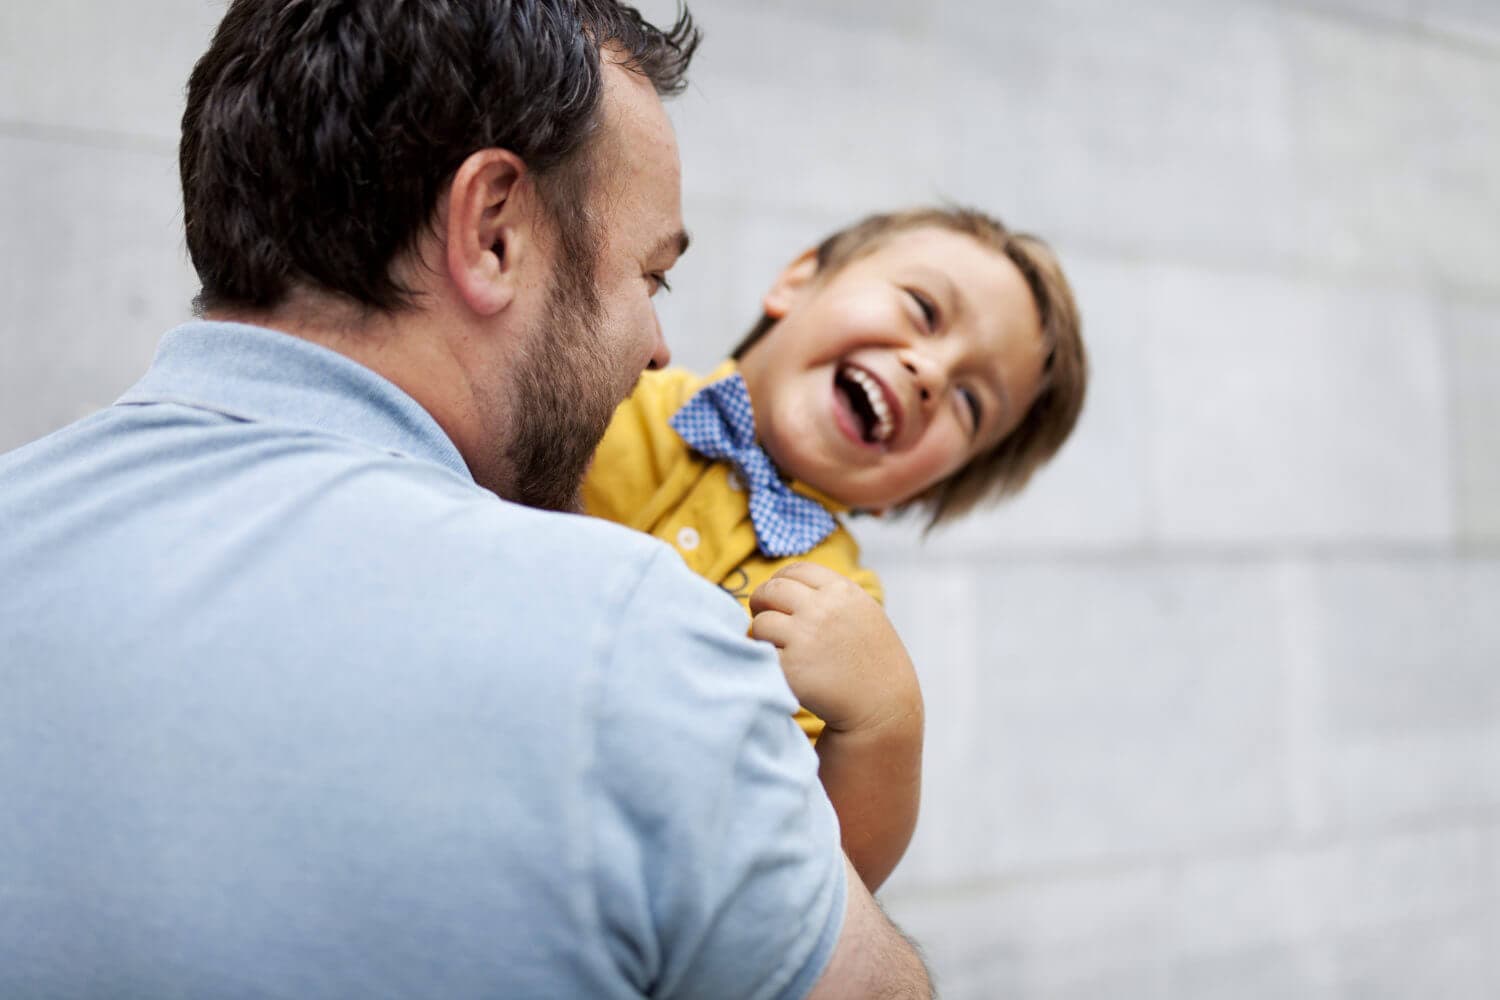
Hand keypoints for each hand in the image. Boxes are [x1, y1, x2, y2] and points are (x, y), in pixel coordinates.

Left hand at [749, 562, 920, 735]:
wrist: (884, 708)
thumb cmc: (873, 663)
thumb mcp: (863, 613)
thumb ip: (831, 595)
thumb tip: (784, 583)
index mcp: (842, 592)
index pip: (796, 570)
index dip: (781, 582)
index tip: (778, 599)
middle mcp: (822, 609)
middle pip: (771, 590)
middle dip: (762, 604)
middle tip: (766, 621)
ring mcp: (804, 637)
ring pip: (761, 623)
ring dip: (763, 637)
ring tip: (781, 652)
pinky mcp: (790, 667)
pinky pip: (761, 655)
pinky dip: (766, 662)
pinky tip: (785, 673)